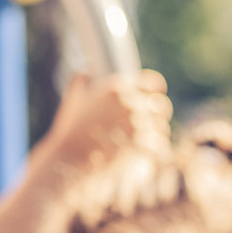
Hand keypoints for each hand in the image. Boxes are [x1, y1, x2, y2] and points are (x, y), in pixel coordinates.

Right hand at [36, 69, 171, 178]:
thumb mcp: (72, 100)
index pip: (153, 82)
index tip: (154, 97)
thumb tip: (84, 73)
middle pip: (162, 106)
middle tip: (151, 122)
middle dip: (159, 114)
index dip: (156, 90)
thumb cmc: (69, 132)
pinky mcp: (143, 147)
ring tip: (147, 141)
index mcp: (118, 88)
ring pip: (162, 128)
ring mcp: (138, 125)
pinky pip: (161, 146)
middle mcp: (131, 104)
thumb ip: (80, 82)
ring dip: (157, 134)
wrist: (69, 160)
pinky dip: (157, 152)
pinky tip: (150, 155)